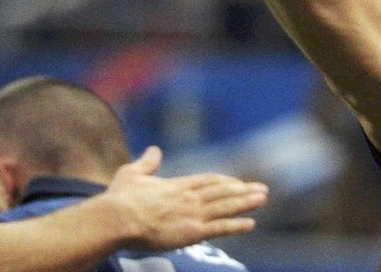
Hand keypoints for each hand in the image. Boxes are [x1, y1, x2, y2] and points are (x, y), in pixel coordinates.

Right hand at [104, 146, 268, 249]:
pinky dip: (236, 225)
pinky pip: (219, 228)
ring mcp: (192, 214)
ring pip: (226, 207)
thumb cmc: (120, 199)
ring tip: (263, 199)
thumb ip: (147, 162)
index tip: (238, 183)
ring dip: (246, 203)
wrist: (117, 219)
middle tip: (263, 189)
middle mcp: (190, 198)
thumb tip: (154, 149)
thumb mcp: (132, 173)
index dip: (225, 182)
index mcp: (177, 185)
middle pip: (223, 192)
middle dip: (244, 190)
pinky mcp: (191, 232)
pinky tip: (250, 224)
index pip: (208, 181)